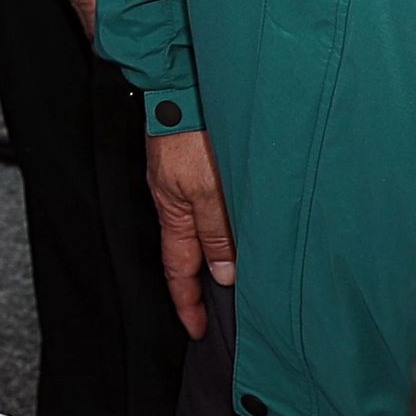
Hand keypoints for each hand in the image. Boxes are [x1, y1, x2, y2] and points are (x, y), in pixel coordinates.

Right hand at [146, 126, 232, 338]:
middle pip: (189, 254)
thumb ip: (217, 232)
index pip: (179, 271)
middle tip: (221, 314)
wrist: (181, 84)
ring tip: (239, 278)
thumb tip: (223, 275)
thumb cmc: (189, 132)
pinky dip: (223, 227)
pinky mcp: (195, 164)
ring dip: (217, 256)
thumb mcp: (209, 190)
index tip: (198, 331)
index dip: (188, 303)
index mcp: (174, 213)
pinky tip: (240, 227)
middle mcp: (177, 201)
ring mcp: (184, 182)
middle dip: (202, 286)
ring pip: (202, 230)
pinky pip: (210, 207)